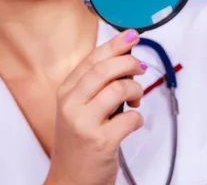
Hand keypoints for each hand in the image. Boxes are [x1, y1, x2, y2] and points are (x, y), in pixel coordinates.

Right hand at [44, 29, 145, 184]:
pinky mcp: (101, 142)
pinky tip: (131, 124)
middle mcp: (71, 105)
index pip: (92, 59)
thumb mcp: (80, 109)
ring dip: (135, 91)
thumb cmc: (80, 143)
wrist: (70, 181)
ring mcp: (84, 124)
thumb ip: (97, 85)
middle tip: (140, 69)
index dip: (115, 45)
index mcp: (66, 93)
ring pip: (118, 89)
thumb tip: (126, 58)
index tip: (132, 36)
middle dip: (129, 64)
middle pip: (105, 70)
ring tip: (135, 100)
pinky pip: (130, 118)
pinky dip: (137, 118)